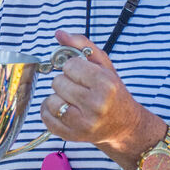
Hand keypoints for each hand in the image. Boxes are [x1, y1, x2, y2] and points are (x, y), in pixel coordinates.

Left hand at [39, 29, 158, 167]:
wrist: (123, 125)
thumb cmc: (113, 93)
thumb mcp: (104, 65)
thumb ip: (82, 45)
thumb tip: (59, 34)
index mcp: (105, 85)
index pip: (70, 66)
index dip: (73, 67)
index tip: (82, 74)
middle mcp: (95, 105)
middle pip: (58, 82)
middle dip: (66, 82)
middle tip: (79, 88)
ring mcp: (83, 123)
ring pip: (51, 99)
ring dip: (58, 97)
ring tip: (73, 100)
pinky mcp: (71, 135)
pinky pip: (45, 116)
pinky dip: (50, 110)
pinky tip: (64, 109)